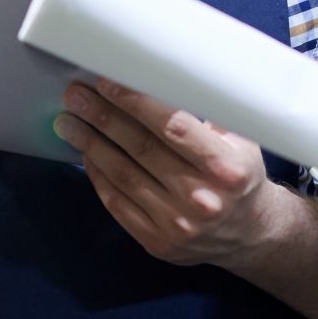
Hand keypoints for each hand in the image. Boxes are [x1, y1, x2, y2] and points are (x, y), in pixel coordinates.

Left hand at [54, 76, 270, 265]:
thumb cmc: (240, 175)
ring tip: (68, 122)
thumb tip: (158, 76)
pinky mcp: (157, 242)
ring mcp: (177, 224)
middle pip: (141, 149)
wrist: (249, 234)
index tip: (107, 81)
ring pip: (123, 175)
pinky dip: (98, 176)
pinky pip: (117, 204)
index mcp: (227, 168)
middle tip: (75, 96)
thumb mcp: (241, 141)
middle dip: (103, 117)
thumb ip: (207, 114)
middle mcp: (202, 198)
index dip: (136, 103)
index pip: (173, 128)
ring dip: (90, 144)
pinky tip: (85, 153)